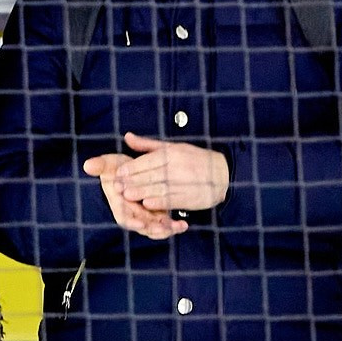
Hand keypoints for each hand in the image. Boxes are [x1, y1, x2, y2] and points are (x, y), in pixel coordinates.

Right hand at [84, 156, 188, 240]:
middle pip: (142, 226)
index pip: (123, 217)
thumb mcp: (108, 165)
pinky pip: (165, 225)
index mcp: (119, 205)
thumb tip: (87, 165)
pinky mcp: (156, 214)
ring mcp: (145, 215)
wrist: (128, 172)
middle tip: (164, 227)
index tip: (140, 223)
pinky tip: (184, 224)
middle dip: (153, 228)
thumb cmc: (116, 170)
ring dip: (166, 229)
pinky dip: (173, 226)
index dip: (131, 221)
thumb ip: (99, 166)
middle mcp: (132, 214)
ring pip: (155, 228)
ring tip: (178, 226)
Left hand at [110, 132, 230, 212]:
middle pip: (153, 175)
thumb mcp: (173, 147)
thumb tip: (127, 137)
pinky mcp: (193, 197)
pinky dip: (161, 202)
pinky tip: (148, 204)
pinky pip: (174, 200)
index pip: (149, 160)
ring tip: (127, 196)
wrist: (224, 173)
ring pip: (161, 188)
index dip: (133, 167)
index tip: (118, 173)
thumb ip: (148, 145)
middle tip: (117, 187)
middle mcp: (180, 167)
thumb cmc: (193, 159)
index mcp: (173, 153)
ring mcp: (187, 182)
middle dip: (133, 181)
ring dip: (143, 192)